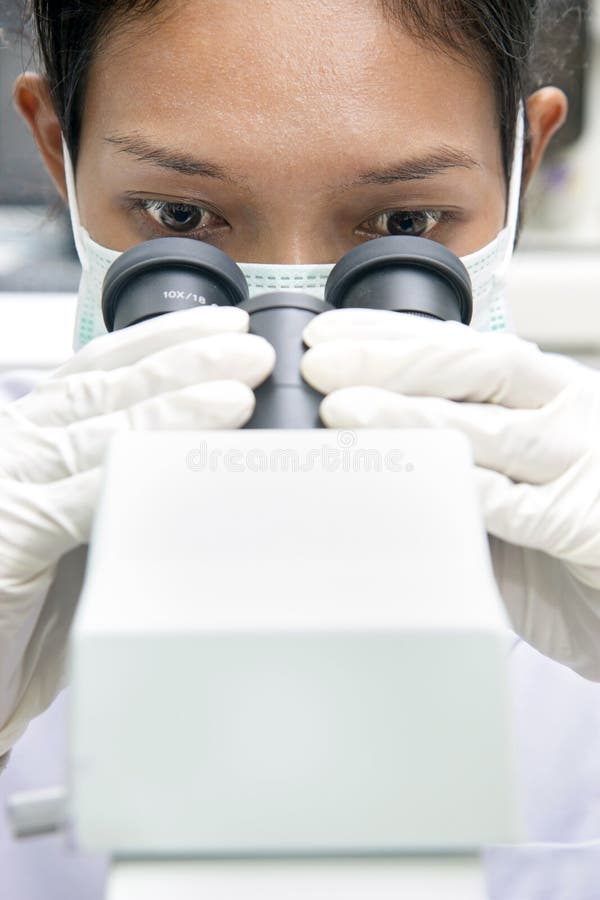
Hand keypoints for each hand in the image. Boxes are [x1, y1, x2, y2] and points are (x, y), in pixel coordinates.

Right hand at [0, 306, 273, 754]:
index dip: (165, 341)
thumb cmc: (27, 610)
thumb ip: (130, 493)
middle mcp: (19, 446)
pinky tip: (184, 458)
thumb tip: (210, 469)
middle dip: (185, 361)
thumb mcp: (85, 533)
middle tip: (251, 350)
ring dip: (175, 407)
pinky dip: (137, 474)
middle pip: (109, 386)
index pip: (102, 368)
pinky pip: (82, 496)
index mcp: (36, 437)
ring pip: (102, 430)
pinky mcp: (11, 533)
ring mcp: (10, 483)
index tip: (224, 327)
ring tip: (238, 391)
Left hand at [302, 308, 599, 677]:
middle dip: (388, 361)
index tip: (326, 336)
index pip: (461, 346)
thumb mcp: (507, 476)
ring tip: (341, 412)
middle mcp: (566, 412)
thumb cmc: (558, 535)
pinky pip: (506, 503)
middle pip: (473, 367)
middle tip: (319, 364)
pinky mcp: (583, 522)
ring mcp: (579, 463)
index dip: (389, 335)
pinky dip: (448, 490)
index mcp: (544, 390)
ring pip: (485, 429)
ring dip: (408, 418)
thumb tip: (348, 438)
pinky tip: (399, 480)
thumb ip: (449, 452)